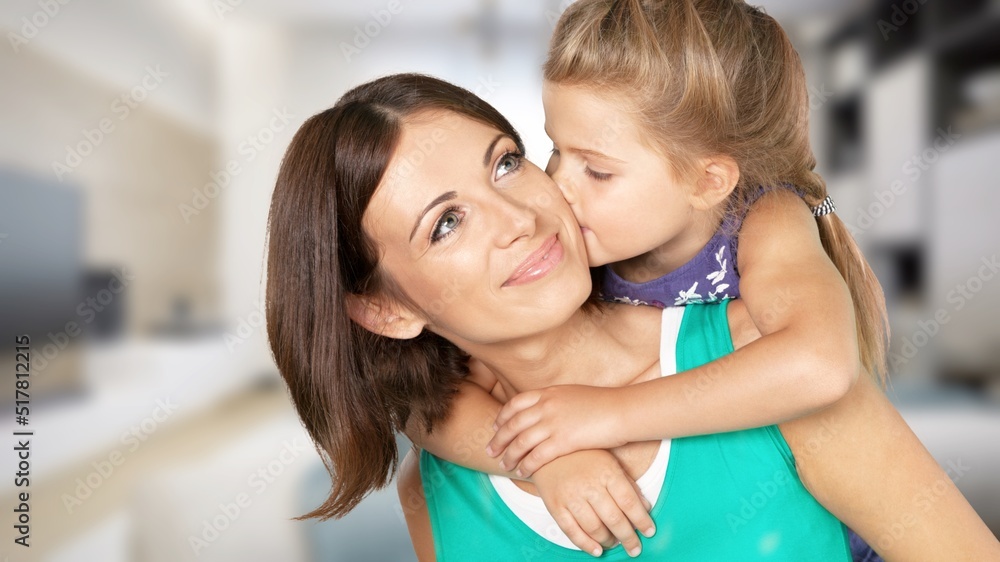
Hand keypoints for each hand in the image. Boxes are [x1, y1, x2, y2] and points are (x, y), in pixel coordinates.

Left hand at [486, 385, 627, 476]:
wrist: (622, 410)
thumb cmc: (602, 404)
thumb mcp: (573, 394)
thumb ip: (556, 400)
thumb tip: (546, 407)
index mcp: (548, 392)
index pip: (516, 404)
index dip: (502, 416)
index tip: (495, 427)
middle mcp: (547, 406)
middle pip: (513, 424)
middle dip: (499, 439)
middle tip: (490, 450)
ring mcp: (554, 423)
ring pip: (521, 442)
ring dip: (509, 455)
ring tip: (503, 464)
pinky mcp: (563, 441)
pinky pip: (537, 456)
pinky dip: (526, 464)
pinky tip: (521, 471)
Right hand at [532, 450, 654, 557]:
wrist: (545, 451)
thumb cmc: (581, 456)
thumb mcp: (608, 461)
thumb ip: (628, 483)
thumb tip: (645, 506)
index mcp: (606, 471)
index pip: (629, 502)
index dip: (641, 520)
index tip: (649, 531)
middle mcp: (589, 484)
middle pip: (614, 518)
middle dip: (628, 537)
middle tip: (635, 547)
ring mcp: (570, 496)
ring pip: (594, 528)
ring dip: (608, 541)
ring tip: (615, 543)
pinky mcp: (555, 506)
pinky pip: (572, 531)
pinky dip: (586, 544)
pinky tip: (597, 549)